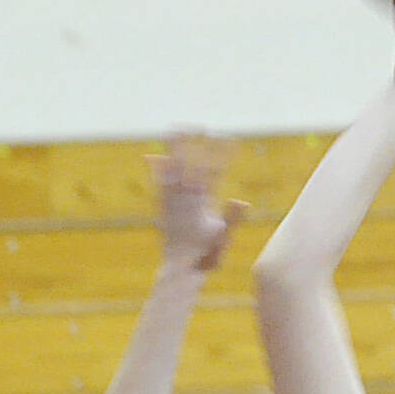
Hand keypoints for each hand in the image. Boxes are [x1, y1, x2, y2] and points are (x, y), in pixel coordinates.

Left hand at [149, 135, 247, 272]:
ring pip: (171, 169)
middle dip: (188, 143)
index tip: (228, 137)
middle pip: (184, 164)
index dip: (220, 154)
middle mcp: (182, 199)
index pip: (212, 172)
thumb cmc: (205, 257)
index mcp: (199, 203)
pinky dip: (157, 168)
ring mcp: (172, 202)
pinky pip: (160, 183)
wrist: (179, 271)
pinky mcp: (164, 208)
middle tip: (192, 123)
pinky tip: (153, 156)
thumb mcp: (223, 239)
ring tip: (175, 129)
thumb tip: (241, 201)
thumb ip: (231, 220)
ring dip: (173, 149)